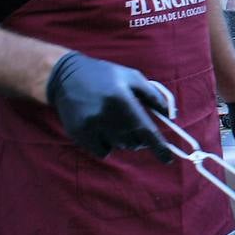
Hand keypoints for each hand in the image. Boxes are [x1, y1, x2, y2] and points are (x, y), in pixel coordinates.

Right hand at [46, 51, 175, 161]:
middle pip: (134, 142)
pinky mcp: (78, 134)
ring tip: (114, 121)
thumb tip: (169, 115)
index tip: (169, 159)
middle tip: (135, 125)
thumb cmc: (104, 75)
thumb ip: (153, 96)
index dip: (159, 147)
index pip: (145, 130)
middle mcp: (105, 115)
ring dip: (123, 139)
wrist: (65, 76)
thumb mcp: (132, 77)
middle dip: (140, 138)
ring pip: (119, 146)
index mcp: (121, 99)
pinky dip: (107, 144)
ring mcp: (89, 126)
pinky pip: (102, 151)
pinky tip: (101, 128)